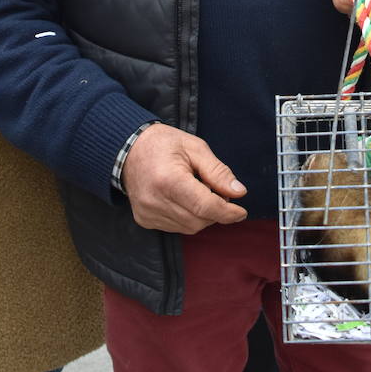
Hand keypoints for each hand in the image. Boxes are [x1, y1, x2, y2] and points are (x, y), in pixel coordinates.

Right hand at [122, 123, 246, 233]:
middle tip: (217, 191)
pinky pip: (176, 227)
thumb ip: (218, 171)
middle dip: (215, 211)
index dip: (227, 212)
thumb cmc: (164, 144)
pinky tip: (183, 199)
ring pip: (189, 227)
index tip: (241, 212)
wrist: (129, 149)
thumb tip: (238, 192)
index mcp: (169, 180)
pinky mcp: (144, 219)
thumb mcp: (196, 148)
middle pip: (199, 220)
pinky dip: (187, 217)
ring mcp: (148, 213)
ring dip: (202, 215)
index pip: (205, 206)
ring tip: (197, 191)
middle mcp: (155, 201)